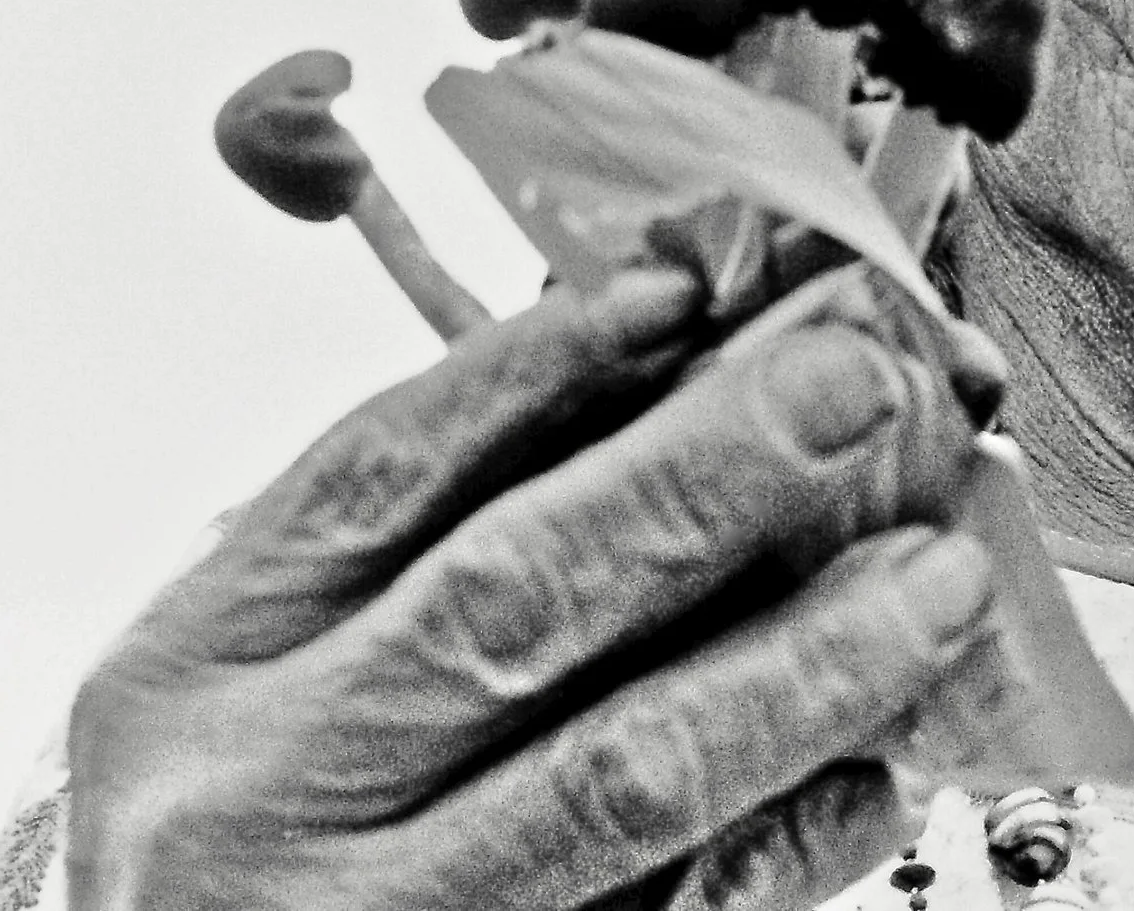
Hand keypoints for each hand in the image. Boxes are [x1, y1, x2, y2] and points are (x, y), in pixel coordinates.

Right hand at [67, 263, 1013, 910]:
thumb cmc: (251, 827)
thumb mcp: (261, 671)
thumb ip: (418, 544)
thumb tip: (662, 372)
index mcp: (197, 663)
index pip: (382, 468)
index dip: (548, 367)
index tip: (692, 295)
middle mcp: (267, 788)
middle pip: (514, 594)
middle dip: (708, 477)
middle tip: (862, 386)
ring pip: (618, 771)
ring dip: (802, 656)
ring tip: (935, 574)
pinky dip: (791, 837)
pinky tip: (882, 767)